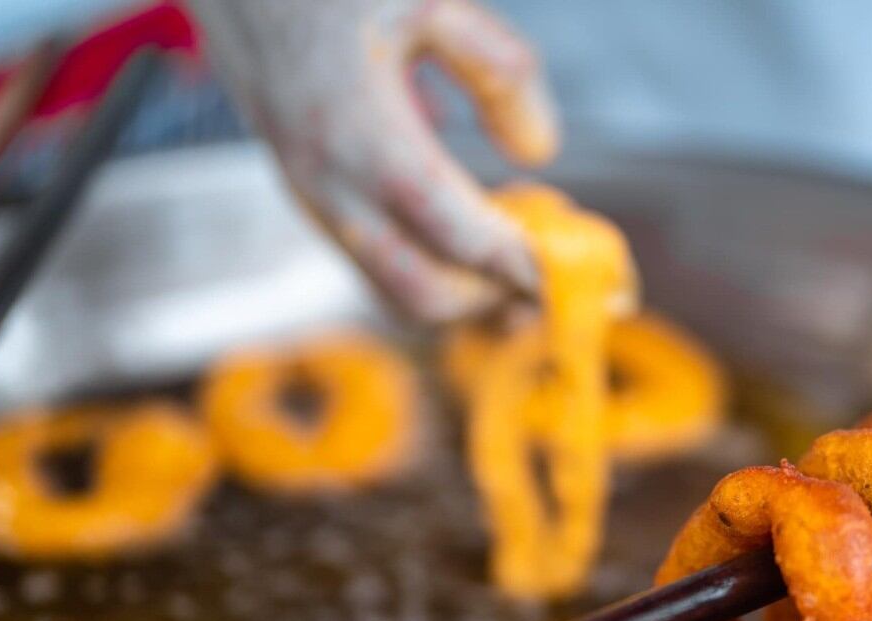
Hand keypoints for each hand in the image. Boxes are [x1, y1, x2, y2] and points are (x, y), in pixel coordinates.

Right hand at [189, 0, 557, 321]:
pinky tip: (468, 224)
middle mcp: (327, 181)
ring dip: (460, 290)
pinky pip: (372, 262)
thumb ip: (497, 71)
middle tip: (548, 272)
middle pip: (423, 292)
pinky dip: (427, 266)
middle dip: (491, 298)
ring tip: (515, 249)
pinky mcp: (305, 194)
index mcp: (359, 131)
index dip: (516, 263)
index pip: (453, 233)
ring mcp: (309, 195)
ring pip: (393, 290)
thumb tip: (539, 152)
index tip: (566, 274)